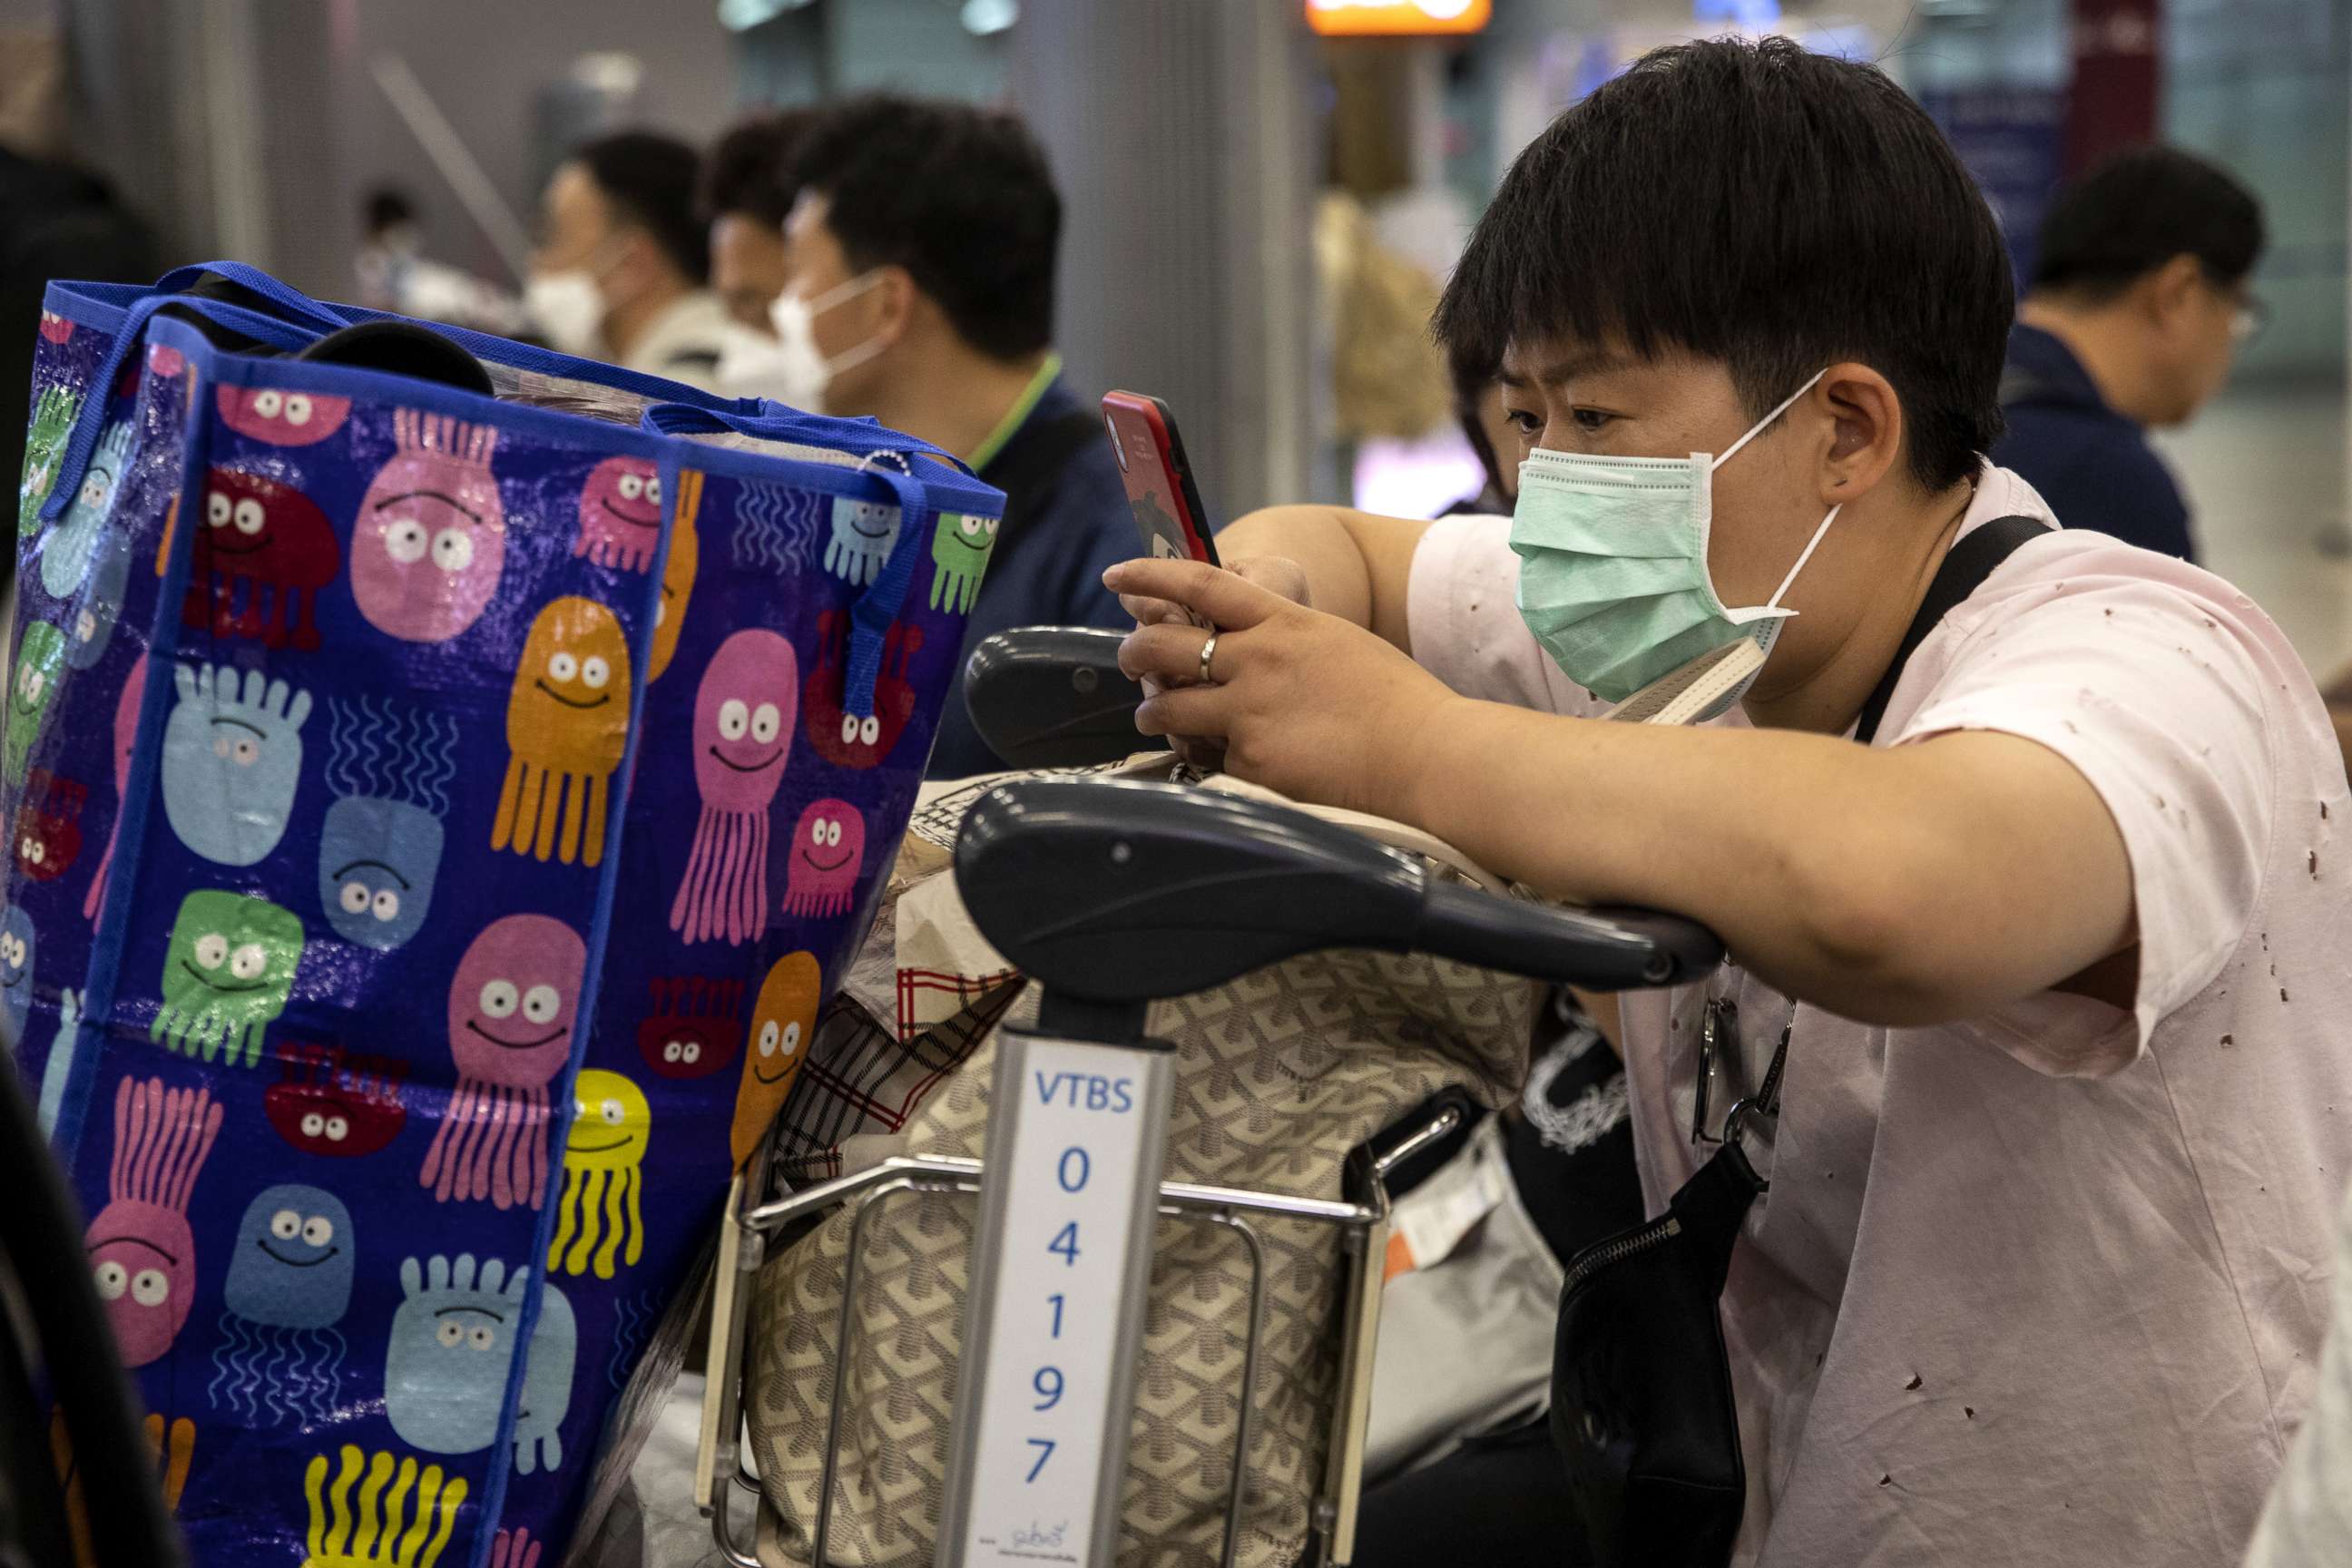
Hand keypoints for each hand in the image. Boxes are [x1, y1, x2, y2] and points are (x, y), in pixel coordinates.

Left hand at [1104, 557, 1455, 817]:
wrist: (1428, 755)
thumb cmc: (1401, 703)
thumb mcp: (1339, 645)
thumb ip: (1288, 643)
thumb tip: (1248, 654)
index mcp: (1284, 621)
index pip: (1201, 584)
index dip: (1151, 576)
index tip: (1117, 574)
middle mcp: (1257, 660)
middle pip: (1165, 645)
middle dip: (1135, 651)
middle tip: (1128, 658)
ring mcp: (1250, 713)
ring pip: (1169, 708)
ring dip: (1153, 712)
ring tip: (1152, 717)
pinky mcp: (1252, 764)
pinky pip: (1212, 761)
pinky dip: (1213, 763)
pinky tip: (1229, 765)